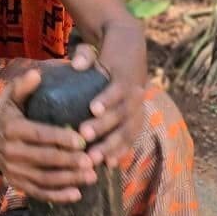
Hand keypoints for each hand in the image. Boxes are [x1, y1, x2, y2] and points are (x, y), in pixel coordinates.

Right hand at [0, 69, 96, 203]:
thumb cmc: (5, 118)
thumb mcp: (10, 100)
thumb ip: (23, 87)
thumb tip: (37, 74)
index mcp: (12, 129)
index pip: (39, 134)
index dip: (60, 138)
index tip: (82, 140)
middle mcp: (12, 152)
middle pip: (44, 159)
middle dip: (69, 161)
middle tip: (92, 160)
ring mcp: (14, 170)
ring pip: (44, 178)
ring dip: (68, 179)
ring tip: (91, 176)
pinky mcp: (17, 184)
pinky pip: (38, 193)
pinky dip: (57, 196)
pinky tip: (76, 194)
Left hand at [70, 37, 145, 168]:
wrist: (131, 57)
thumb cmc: (105, 56)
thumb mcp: (95, 50)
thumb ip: (86, 55)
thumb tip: (78, 65)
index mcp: (126, 77)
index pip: (119, 89)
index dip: (107, 99)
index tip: (92, 108)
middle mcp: (136, 95)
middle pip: (123, 114)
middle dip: (104, 127)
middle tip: (84, 135)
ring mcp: (138, 110)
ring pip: (128, 130)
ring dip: (112, 146)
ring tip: (94, 158)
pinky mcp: (137, 122)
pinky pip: (131, 139)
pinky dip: (121, 151)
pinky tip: (108, 165)